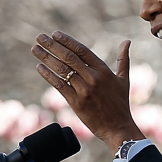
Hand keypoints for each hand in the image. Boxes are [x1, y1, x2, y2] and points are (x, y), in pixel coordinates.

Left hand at [32, 31, 144, 152]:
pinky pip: (59, 85)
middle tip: (40, 37)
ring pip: (62, 70)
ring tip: (35, 49)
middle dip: (52, 46)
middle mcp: (94, 78)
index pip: (82, 51)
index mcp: (104, 71)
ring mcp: (84, 90)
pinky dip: (48, 75)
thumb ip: (124, 59)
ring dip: (46, 58)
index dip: (67, 41)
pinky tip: (39, 67)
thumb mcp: (124, 79)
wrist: (118, 127)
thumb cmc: (121, 103)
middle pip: (69, 57)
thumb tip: (127, 41)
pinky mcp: (76, 102)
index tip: (55, 34)